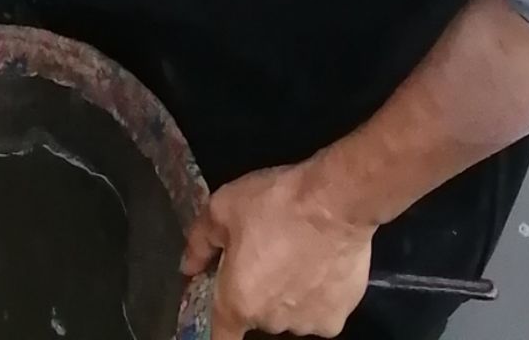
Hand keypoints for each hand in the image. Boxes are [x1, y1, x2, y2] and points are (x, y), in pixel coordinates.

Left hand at [181, 163, 374, 338]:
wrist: (335, 202)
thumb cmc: (274, 203)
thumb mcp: (222, 207)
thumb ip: (200, 242)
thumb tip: (190, 266)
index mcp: (238, 302)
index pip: (221, 336)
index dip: (220, 323)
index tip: (226, 304)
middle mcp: (271, 323)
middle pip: (258, 313)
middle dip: (258, 289)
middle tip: (266, 254)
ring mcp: (307, 325)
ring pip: (290, 312)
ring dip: (289, 293)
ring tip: (297, 255)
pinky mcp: (338, 318)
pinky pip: (320, 309)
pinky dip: (319, 294)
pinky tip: (321, 264)